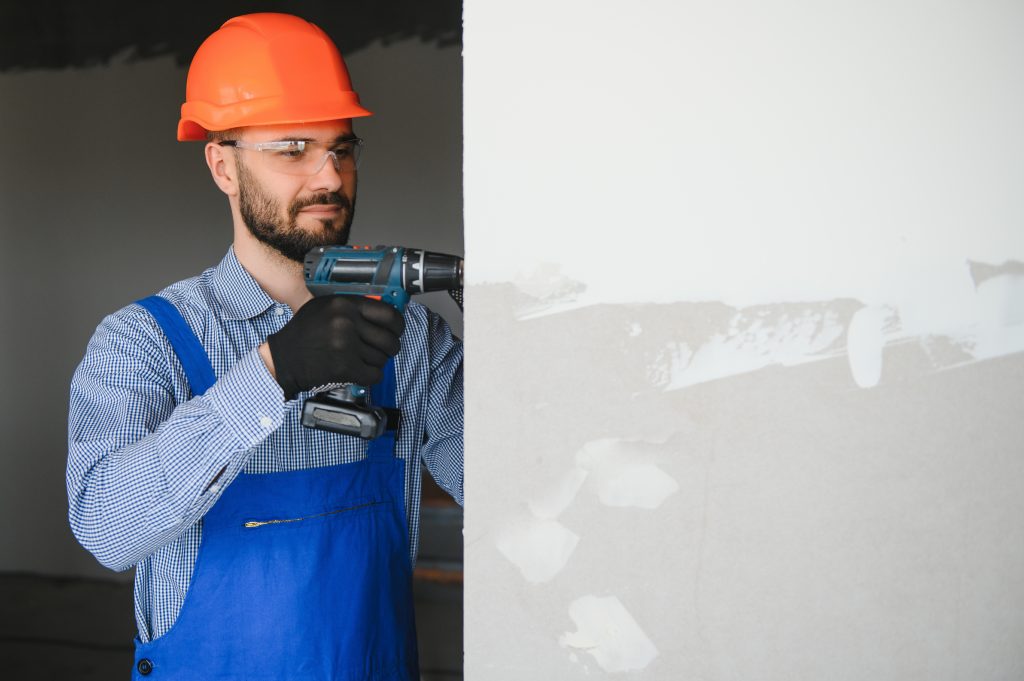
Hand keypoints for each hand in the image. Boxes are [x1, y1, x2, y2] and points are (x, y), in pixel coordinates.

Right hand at [265, 296, 403, 399]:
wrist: (284, 359)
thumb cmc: (304, 334)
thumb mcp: (324, 308)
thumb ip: (351, 308)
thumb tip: (383, 313)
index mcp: (345, 304)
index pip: (389, 314)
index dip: (398, 325)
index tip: (396, 331)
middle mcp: (347, 322)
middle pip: (389, 339)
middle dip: (390, 348)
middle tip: (384, 351)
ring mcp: (346, 345)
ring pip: (382, 358)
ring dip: (377, 363)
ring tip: (364, 361)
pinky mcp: (345, 366)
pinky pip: (374, 374)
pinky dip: (371, 376)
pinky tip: (361, 372)